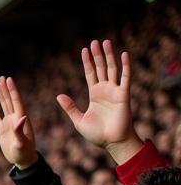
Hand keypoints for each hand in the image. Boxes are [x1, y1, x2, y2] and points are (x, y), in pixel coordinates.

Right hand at [0, 76, 38, 169]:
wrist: (23, 161)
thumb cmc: (24, 152)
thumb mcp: (22, 143)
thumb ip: (20, 130)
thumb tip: (21, 118)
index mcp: (21, 118)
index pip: (16, 101)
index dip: (12, 90)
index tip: (9, 79)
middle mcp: (15, 119)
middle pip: (10, 100)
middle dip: (6, 89)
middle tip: (2, 77)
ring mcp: (9, 124)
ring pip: (4, 107)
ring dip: (1, 96)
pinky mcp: (3, 131)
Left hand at [56, 39, 142, 162]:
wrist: (112, 142)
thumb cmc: (96, 134)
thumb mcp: (78, 120)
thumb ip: (70, 107)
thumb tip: (58, 96)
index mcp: (94, 94)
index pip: (90, 73)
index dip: (87, 62)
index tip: (84, 49)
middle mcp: (105, 90)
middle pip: (100, 68)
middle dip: (97, 55)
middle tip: (94, 41)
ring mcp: (115, 91)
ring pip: (112, 69)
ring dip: (109, 55)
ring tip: (105, 42)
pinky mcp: (124, 95)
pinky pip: (125, 78)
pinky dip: (125, 66)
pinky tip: (123, 54)